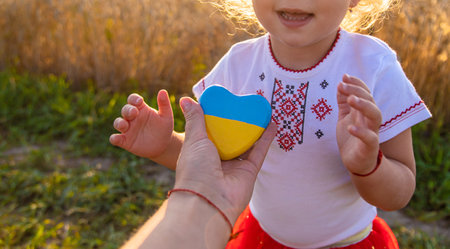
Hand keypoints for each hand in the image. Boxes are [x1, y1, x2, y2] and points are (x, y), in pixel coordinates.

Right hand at [110, 90, 173, 158]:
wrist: (163, 144)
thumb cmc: (164, 128)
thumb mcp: (166, 116)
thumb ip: (164, 104)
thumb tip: (163, 91)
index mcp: (141, 108)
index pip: (133, 99)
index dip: (134, 99)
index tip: (140, 101)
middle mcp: (132, 117)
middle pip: (125, 110)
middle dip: (128, 110)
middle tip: (134, 112)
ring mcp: (128, 129)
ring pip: (118, 123)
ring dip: (119, 123)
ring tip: (124, 125)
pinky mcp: (125, 141)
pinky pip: (116, 139)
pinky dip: (114, 138)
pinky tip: (116, 138)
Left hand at [175, 97, 276, 222]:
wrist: (208, 200)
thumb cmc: (195, 170)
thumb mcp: (194, 140)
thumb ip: (195, 120)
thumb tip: (185, 99)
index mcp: (201, 153)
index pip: (210, 133)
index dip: (217, 119)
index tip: (225, 103)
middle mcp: (218, 160)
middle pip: (231, 138)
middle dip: (238, 123)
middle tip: (245, 105)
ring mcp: (235, 166)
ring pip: (247, 144)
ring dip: (254, 129)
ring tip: (261, 111)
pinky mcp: (249, 172)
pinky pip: (259, 152)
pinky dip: (266, 138)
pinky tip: (272, 123)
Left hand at [336, 74, 381, 174]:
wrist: (358, 164)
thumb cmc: (352, 139)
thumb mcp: (345, 117)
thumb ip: (344, 102)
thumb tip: (340, 84)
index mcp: (364, 113)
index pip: (365, 93)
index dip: (357, 84)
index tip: (344, 77)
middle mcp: (370, 121)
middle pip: (370, 101)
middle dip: (358, 91)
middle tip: (342, 85)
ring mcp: (372, 133)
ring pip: (375, 116)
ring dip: (364, 106)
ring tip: (351, 100)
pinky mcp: (369, 148)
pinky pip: (370, 138)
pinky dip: (361, 132)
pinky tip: (349, 127)